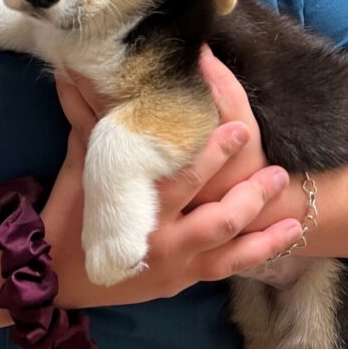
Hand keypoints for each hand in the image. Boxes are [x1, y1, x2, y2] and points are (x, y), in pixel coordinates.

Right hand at [48, 60, 303, 304]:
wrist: (58, 276)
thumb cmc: (67, 214)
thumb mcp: (80, 166)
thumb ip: (86, 118)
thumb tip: (72, 70)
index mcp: (137, 207)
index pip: (181, 176)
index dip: (211, 152)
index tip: (235, 124)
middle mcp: (162, 237)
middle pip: (213, 207)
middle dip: (241, 176)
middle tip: (259, 142)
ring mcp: (177, 262)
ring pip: (228, 236)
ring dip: (257, 207)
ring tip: (279, 177)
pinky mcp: (185, 278)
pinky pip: (231, 265)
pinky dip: (261, 249)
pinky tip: (289, 232)